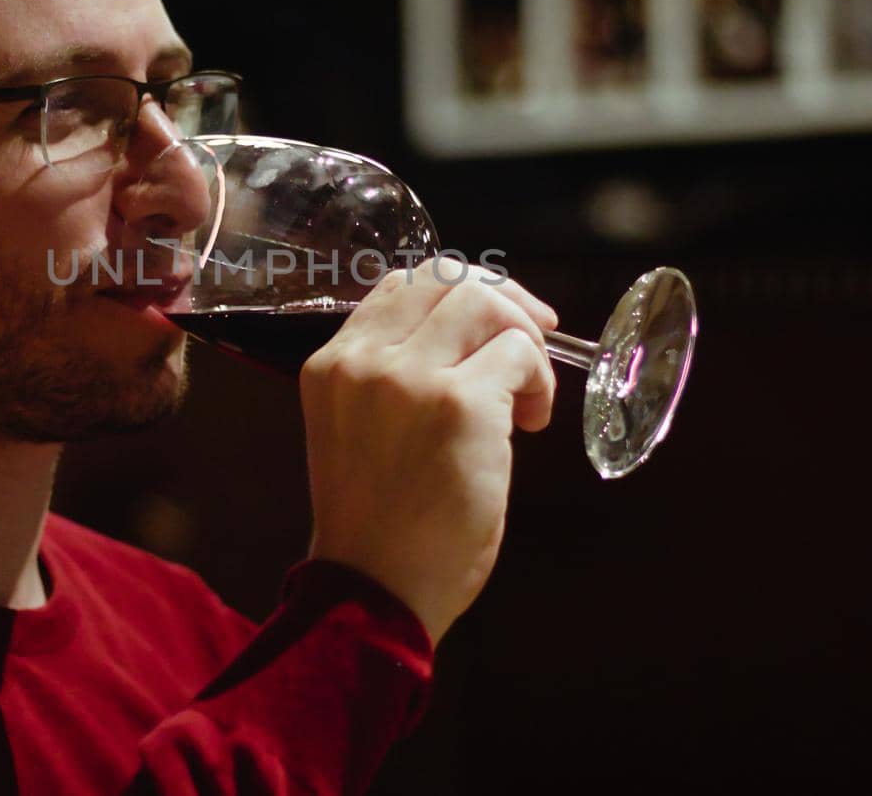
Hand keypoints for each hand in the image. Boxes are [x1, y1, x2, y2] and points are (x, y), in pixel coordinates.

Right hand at [299, 259, 557, 645]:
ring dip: (524, 341)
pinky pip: (519, 355)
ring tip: (527, 397)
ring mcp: (410, 378)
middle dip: (504, 301)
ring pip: (486, 304)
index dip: (460, 289)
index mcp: (332, 364)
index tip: (496, 318)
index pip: (401, 284)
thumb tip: (474, 338)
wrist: (374, 592)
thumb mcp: (362, 430)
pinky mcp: (459, 405)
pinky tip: (531, 425)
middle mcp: (364, 360)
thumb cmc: (379, 527)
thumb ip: (395, 376)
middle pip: (448, 280)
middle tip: (534, 339)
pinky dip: (539, 381)